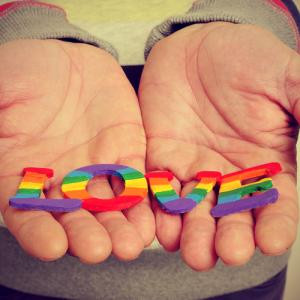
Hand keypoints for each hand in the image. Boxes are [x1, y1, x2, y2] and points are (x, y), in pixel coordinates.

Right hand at [0, 39, 154, 262]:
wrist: (66, 62)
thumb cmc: (24, 74)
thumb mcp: (1, 93)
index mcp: (25, 173)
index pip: (28, 212)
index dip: (37, 231)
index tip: (52, 246)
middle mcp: (63, 180)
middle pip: (76, 217)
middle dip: (88, 235)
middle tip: (100, 250)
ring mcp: (97, 169)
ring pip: (109, 205)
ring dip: (120, 226)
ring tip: (131, 244)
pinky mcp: (126, 154)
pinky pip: (136, 180)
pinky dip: (142, 199)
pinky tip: (150, 217)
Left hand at [139, 22, 298, 269]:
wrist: (195, 50)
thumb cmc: (244, 59)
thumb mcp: (284, 79)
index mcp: (264, 164)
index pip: (275, 205)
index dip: (276, 225)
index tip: (273, 240)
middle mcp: (228, 176)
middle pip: (231, 218)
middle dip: (230, 238)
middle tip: (229, 252)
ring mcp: (192, 171)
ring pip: (193, 213)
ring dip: (193, 235)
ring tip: (193, 252)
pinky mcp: (161, 161)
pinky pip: (159, 192)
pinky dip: (158, 211)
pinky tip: (160, 227)